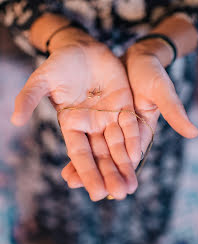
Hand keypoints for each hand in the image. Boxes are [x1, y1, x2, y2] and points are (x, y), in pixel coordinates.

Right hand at [10, 35, 140, 200]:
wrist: (81, 48)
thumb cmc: (59, 64)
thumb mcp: (42, 79)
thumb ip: (30, 97)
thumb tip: (14, 120)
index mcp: (71, 124)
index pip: (79, 153)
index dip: (86, 172)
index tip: (96, 193)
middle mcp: (91, 125)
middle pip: (101, 154)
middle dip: (110, 174)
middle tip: (119, 195)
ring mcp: (108, 116)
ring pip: (117, 145)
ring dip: (125, 165)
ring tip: (131, 186)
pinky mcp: (123, 104)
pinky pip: (129, 125)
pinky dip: (133, 140)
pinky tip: (138, 157)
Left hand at [65, 38, 197, 191]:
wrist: (135, 58)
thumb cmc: (152, 73)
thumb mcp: (162, 90)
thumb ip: (173, 110)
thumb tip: (194, 132)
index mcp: (142, 129)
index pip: (133, 155)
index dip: (125, 171)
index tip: (117, 189)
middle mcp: (124, 131)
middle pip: (112, 156)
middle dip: (102, 174)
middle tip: (91, 193)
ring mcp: (109, 124)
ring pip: (96, 148)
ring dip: (84, 165)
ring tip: (69, 180)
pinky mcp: (96, 116)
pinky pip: (85, 133)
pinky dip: (77, 145)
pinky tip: (65, 160)